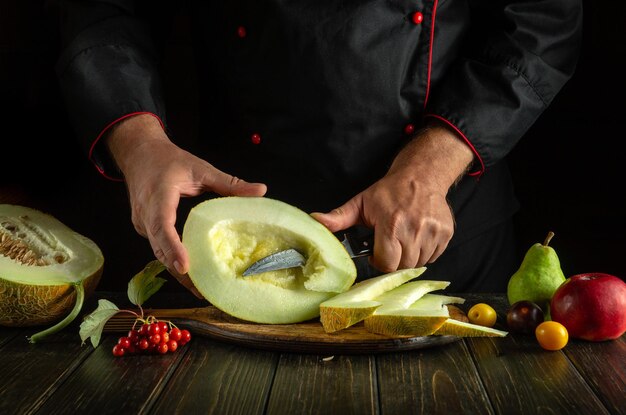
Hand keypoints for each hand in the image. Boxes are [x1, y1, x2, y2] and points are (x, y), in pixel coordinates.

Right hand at [106, 114, 266, 295]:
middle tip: (202, 290)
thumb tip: (261, 191)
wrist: (138, 153)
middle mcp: (146, 213)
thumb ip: (230, 182)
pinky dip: (172, 259)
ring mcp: (141, 223)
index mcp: (159, 195)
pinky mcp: (144, 227)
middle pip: (159, 248)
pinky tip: (191, 271)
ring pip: (157, 252)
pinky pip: (157, 247)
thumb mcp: (200, 168)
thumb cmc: (168, 159)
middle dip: (179, 271)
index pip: (162, 225)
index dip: (173, 247)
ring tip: (199, 288)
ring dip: (176, 269)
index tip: (186, 266)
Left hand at [312, 121, 473, 272]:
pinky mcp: (445, 234)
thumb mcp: (360, 203)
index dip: (378, 261)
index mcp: (391, 224)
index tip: (376, 252)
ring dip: (409, 257)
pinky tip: (416, 237)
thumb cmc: (388, 192)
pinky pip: (433, 257)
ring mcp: (432, 232)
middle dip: (393, 260)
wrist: (421, 176)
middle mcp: (414, 229)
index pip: (386, 263)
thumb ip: (338, 218)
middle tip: (389, 245)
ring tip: (402, 239)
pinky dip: (424, 252)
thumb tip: (314, 221)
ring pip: (418, 263)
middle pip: (402, 266)